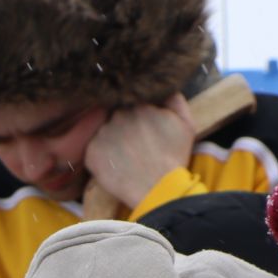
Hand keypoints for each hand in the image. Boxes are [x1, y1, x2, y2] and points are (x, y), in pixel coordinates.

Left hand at [84, 93, 197, 210]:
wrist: (158, 189)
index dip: (135, 113)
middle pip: (115, 115)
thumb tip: (164, 88)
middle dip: (123, 124)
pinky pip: (93, 149)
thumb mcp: (186, 124)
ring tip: (124, 155)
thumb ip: (175, 99)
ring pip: (103, 130)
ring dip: (111, 139)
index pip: (131, 101)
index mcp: (139, 104)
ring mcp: (102, 133)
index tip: (141, 125)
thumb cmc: (174, 157)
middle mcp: (117, 114)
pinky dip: (101, 155)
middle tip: (133, 142)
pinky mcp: (91, 152)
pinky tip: (115, 165)